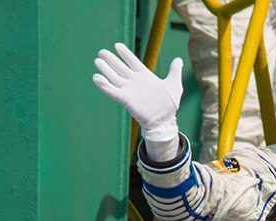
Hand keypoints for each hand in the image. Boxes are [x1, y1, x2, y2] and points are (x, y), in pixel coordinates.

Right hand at [92, 43, 182, 159]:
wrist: (165, 120)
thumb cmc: (169, 104)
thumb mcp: (174, 84)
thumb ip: (174, 71)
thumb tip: (178, 59)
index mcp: (144, 76)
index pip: (132, 61)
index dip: (125, 54)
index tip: (117, 45)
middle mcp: (135, 82)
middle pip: (120, 68)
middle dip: (111, 60)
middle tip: (101, 52)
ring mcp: (129, 90)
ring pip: (114, 77)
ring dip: (106, 70)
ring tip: (97, 61)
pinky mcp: (126, 99)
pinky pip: (113, 91)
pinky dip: (104, 86)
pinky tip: (96, 78)